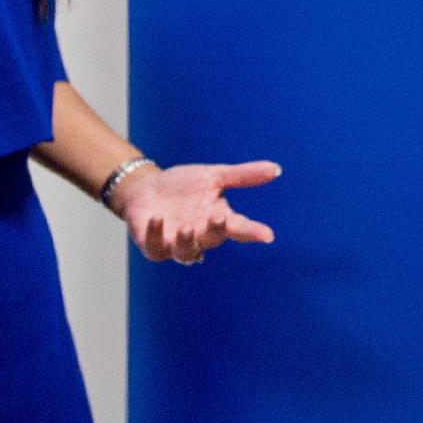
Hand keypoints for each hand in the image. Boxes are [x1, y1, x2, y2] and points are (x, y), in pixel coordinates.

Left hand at [113, 161, 280, 263]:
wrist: (146, 188)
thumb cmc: (183, 185)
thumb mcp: (214, 176)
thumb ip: (243, 176)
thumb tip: (276, 169)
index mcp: (217, 219)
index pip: (240, 228)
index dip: (253, 232)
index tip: (267, 235)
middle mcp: (199, 235)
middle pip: (212, 240)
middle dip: (216, 231)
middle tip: (218, 217)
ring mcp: (176, 243)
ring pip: (185, 253)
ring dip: (187, 242)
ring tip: (186, 228)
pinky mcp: (153, 245)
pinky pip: (156, 246)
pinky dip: (156, 234)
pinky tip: (157, 218)